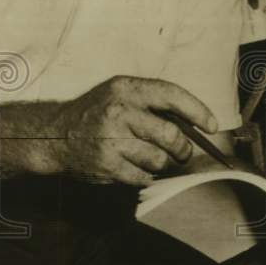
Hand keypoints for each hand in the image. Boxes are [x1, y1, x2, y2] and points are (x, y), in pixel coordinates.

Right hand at [41, 76, 222, 186]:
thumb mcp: (121, 94)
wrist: (54, 134)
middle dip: (183, 149)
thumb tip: (194, 125)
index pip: (172, 95)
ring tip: (151, 159)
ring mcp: (111, 139)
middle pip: (170, 135)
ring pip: (159, 159)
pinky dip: (146, 177)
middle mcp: (119, 111)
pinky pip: (142, 177)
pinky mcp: (106, 164)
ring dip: (162, 164)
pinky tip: (136, 169)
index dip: (197, 110)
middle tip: (183, 153)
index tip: (211, 125)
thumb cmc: (98, 113)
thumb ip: (152, 103)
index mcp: (127, 88)